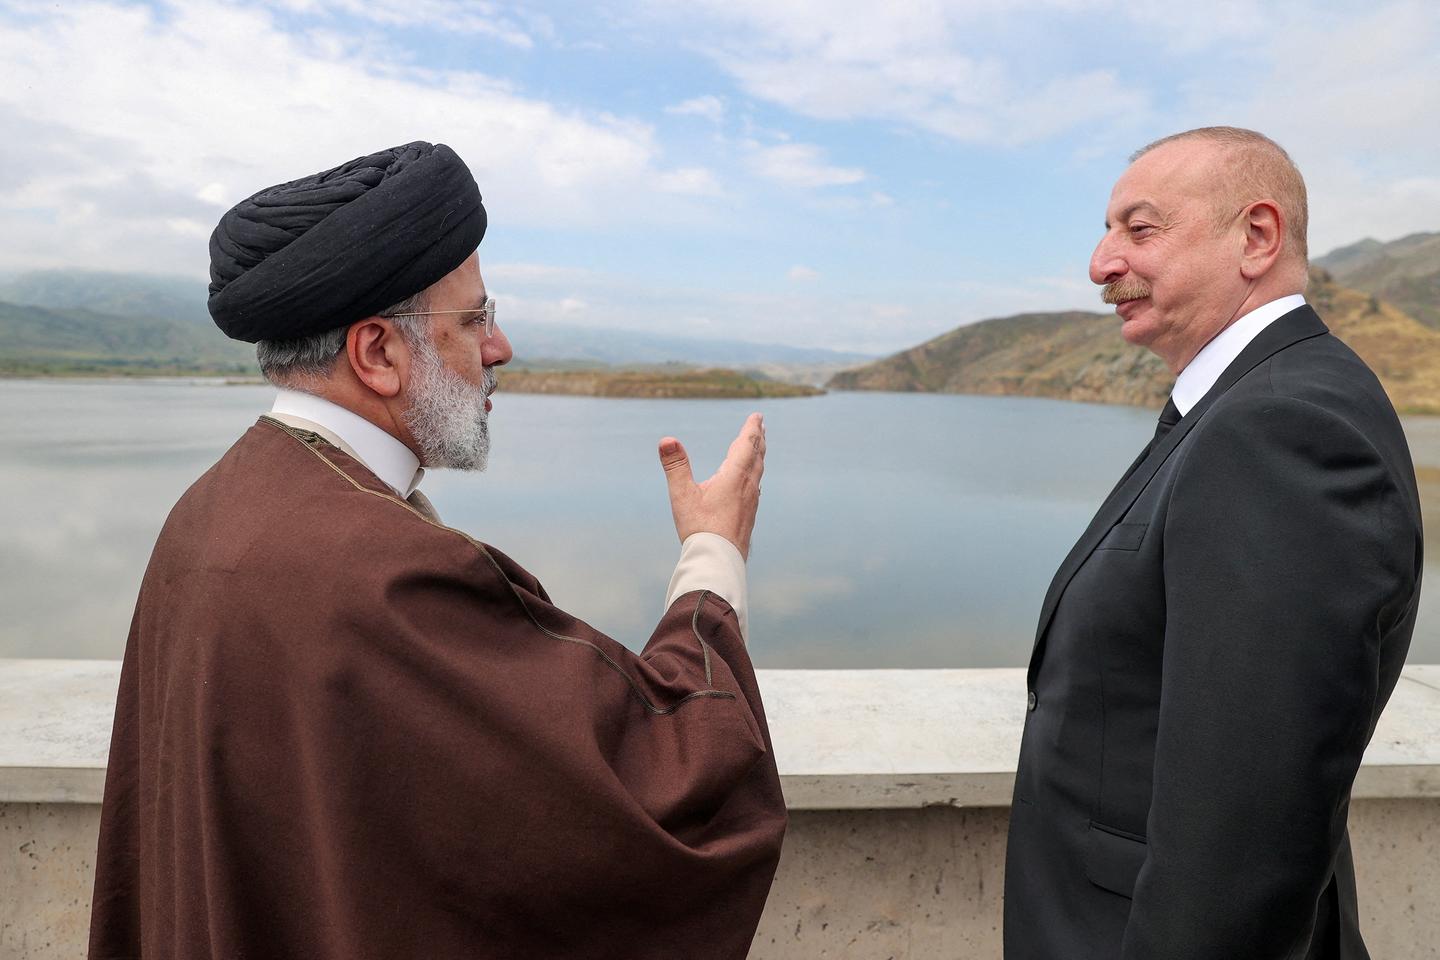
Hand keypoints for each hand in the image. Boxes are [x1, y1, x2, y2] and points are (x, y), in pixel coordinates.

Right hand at [658, 413, 765, 559]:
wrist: (718, 561)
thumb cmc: (700, 529)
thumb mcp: (683, 495)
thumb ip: (675, 466)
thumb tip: (666, 440)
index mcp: (735, 477)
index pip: (746, 445)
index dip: (751, 429)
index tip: (757, 416)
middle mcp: (748, 487)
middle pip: (756, 457)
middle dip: (758, 439)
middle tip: (760, 426)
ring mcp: (750, 503)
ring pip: (757, 473)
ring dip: (758, 456)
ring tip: (758, 449)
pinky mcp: (749, 516)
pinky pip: (755, 488)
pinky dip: (754, 475)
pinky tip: (751, 484)